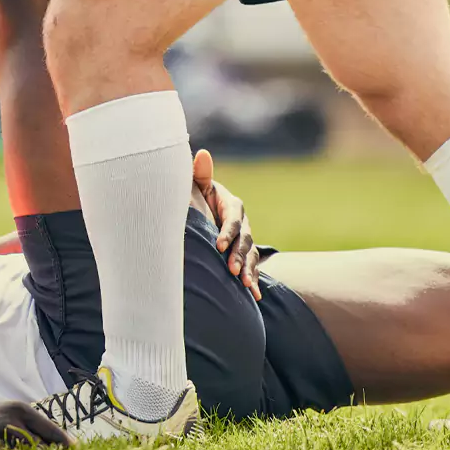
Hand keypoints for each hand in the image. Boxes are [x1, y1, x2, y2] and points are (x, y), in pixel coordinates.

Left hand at [194, 148, 258, 299]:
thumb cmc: (194, 196)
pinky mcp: (243, 255)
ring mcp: (245, 240)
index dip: (227, 232)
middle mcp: (242, 223)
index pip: (232, 219)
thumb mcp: (196, 185)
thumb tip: (202, 154)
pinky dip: (254, 281)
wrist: (198, 211)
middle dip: (239, 256)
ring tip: (245, 286)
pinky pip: (252, 268)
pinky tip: (255, 296)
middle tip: (232, 271)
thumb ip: (199, 173)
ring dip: (249, 270)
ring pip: (250, 256)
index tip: (217, 245)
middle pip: (245, 240)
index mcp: (231, 205)